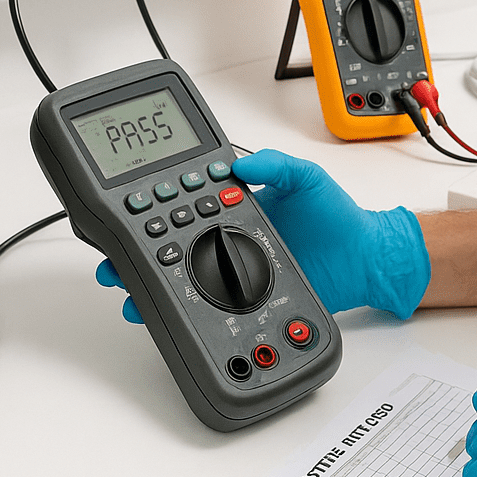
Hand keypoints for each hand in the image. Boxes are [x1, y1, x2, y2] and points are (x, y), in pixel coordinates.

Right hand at [95, 149, 429, 322]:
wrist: (365, 261)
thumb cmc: (338, 218)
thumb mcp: (308, 179)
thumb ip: (278, 167)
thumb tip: (243, 164)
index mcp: (237, 206)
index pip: (187, 202)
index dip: (154, 207)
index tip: (128, 208)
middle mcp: (230, 238)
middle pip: (171, 244)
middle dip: (135, 251)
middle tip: (111, 258)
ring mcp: (235, 271)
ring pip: (181, 277)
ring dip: (147, 282)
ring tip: (124, 286)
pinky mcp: (247, 299)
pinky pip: (208, 306)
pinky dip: (181, 310)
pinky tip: (157, 313)